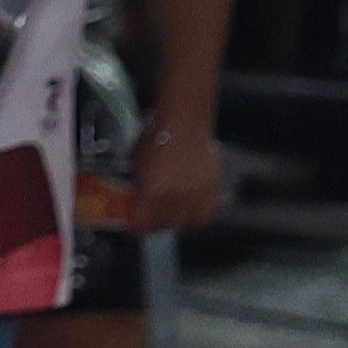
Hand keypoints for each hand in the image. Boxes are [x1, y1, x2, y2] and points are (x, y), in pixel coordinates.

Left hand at [134, 111, 229, 237]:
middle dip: (156, 223)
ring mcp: (197, 195)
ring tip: (173, 212)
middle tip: (152, 216)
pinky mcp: (213, 189)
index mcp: (152, 192)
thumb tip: (134, 199)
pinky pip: (208, 212)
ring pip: (188, 223)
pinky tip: (193, 206)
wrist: (185, 121)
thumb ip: (136, 186)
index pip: (141, 225)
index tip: (134, 221)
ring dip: (179, 220)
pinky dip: (200, 213)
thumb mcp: (135, 163)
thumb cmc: (158, 136)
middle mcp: (176, 198)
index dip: (135, 225)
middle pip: (165, 226)